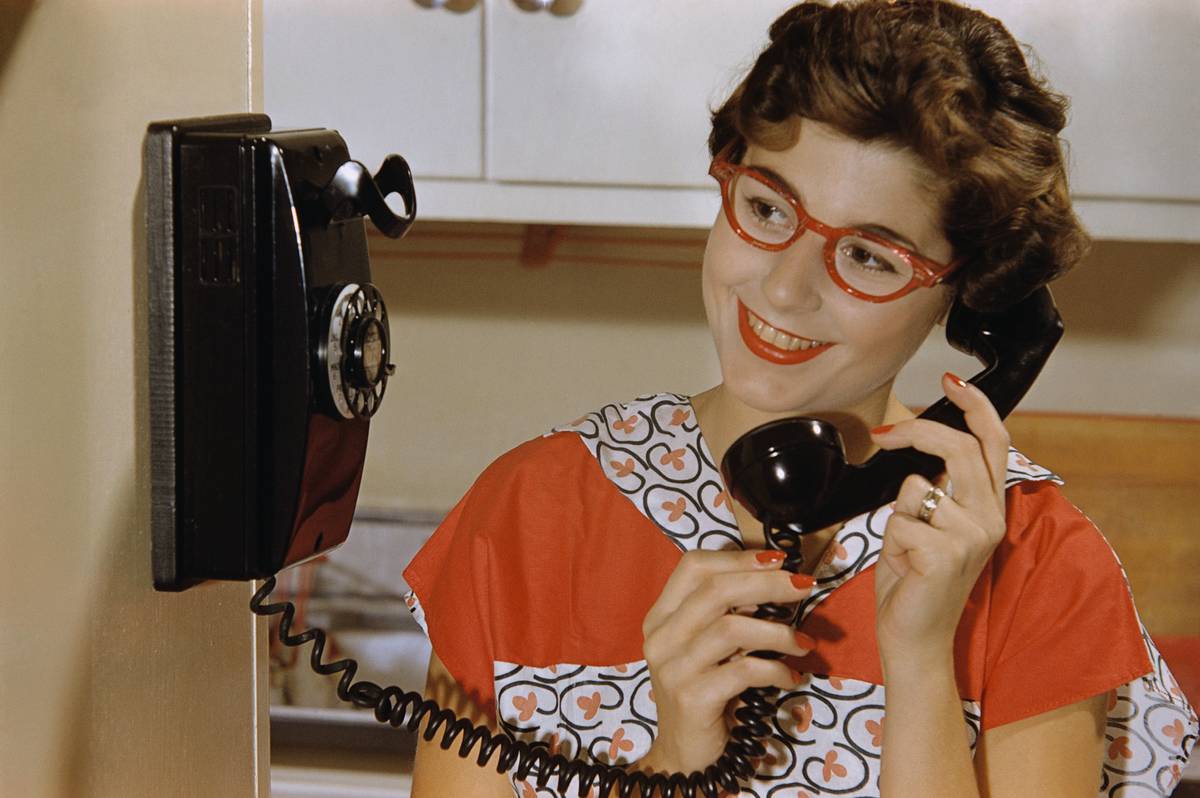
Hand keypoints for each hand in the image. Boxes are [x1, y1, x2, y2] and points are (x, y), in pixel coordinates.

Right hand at [637, 549, 815, 774]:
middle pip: (715, 590)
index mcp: (662, 616)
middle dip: (767, 583)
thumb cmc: (704, 691)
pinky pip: (743, 671)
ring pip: (731, 628)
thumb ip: (727, 613)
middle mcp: (660, 637)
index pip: (694, 566)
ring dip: (778, 631)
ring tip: (804, 643)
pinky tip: (791, 676)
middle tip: (804, 586)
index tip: (778, 560)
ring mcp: (673, 668)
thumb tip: (776, 579)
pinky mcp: (691, 698)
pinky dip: (776, 670)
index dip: (738, 557)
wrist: (683, 753)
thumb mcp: (709, 647)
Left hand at [869, 372, 1009, 668]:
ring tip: (907, 549)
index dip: (976, 407)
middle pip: (957, 448)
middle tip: (884, 433)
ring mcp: (972, 536)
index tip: (950, 379)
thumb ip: (938, 489)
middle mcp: (990, 518)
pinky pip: (899, 519)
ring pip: (916, 486)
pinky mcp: (946, 553)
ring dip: (897, 515)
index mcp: (989, 508)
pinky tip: (905, 567)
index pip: (994, 444)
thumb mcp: (929, 524)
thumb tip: (919, 453)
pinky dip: (890, 539)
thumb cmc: (915, 580)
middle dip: (915, 431)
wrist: (914, 638)